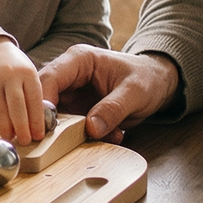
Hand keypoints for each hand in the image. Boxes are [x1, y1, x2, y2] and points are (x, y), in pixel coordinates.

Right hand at [0, 36, 43, 143]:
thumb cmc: (16, 68)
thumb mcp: (29, 75)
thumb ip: (33, 96)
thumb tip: (38, 125)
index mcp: (27, 72)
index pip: (34, 99)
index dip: (37, 120)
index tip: (39, 136)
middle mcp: (10, 76)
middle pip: (16, 105)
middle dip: (21, 126)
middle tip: (26, 141)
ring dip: (5, 127)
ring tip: (12, 138)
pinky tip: (0, 130)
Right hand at [38, 45, 179, 143]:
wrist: (158, 83)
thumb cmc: (147, 78)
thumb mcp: (134, 92)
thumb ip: (113, 109)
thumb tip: (91, 128)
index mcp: (78, 60)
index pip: (50, 78)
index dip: (43, 102)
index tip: (47, 127)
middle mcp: (70, 76)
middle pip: (46, 99)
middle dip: (54, 123)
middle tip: (64, 142)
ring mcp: (73, 94)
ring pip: (56, 117)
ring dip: (74, 133)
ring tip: (103, 136)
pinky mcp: (78, 109)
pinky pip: (72, 126)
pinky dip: (86, 136)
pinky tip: (111, 135)